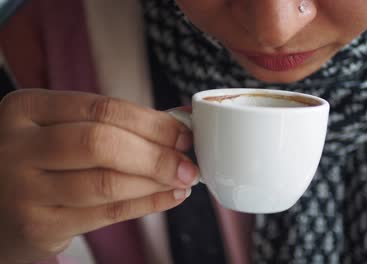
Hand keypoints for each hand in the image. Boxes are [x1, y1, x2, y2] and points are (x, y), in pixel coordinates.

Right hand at [0, 89, 198, 262]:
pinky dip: (147, 204)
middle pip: (101, 144)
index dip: (151, 122)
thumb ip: (111, 124)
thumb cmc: (43, 161)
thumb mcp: (60, 129)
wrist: (0, 207)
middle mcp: (18, 147)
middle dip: (156, 155)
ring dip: (155, 182)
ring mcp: (25, 190)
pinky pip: (107, 213)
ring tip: (183, 180)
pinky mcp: (39, 227)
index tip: (184, 134)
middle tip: (189, 163)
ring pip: (106, 183)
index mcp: (26, 110)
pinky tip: (169, 197)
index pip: (102, 109)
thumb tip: (180, 123)